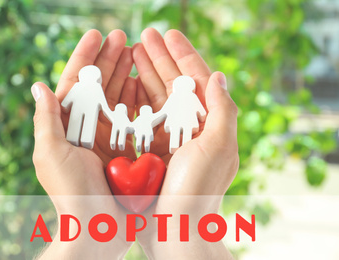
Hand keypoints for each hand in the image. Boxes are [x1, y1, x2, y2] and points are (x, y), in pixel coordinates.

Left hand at [31, 29, 134, 258]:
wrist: (97, 227)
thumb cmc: (71, 193)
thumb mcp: (52, 154)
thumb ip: (46, 120)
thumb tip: (38, 86)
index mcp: (66, 127)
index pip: (74, 83)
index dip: (84, 57)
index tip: (97, 35)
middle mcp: (86, 129)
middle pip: (98, 86)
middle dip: (109, 60)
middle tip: (124, 37)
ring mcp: (107, 138)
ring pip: (117, 98)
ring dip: (126, 74)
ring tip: (137, 53)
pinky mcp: (125, 149)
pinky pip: (133, 119)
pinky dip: (139, 101)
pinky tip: (147, 84)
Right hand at [133, 29, 238, 258]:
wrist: (175, 231)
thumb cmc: (198, 192)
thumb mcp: (217, 148)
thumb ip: (223, 110)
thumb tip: (219, 75)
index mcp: (209, 124)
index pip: (197, 79)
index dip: (183, 54)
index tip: (168, 34)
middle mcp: (191, 129)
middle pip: (174, 84)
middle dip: (159, 58)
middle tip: (143, 36)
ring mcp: (170, 139)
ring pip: (156, 99)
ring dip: (144, 74)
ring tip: (130, 53)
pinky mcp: (151, 151)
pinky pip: (141, 119)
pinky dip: (133, 101)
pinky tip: (122, 86)